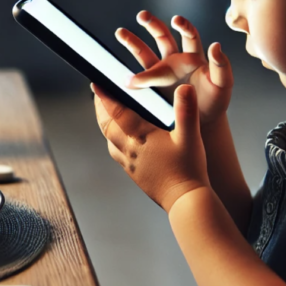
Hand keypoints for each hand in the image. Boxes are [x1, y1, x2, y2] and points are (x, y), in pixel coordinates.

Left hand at [93, 83, 209, 211]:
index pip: (115, 111)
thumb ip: (186, 110)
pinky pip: (116, 152)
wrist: (186, 202)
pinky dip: (113, 139)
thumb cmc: (188, 170)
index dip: (104, 96)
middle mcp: (128, 149)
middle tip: (99, 94)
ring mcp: (129, 162)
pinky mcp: (133, 172)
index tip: (96, 83)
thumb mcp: (190, 136)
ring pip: (109, 139)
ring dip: (106, 123)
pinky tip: (121, 138)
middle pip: (106, 124)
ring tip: (108, 112)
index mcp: (139, 136)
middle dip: (100, 108)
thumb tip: (184, 88)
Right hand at [117, 11, 232, 123]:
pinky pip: (138, 78)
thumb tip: (216, 45)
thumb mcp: (223, 85)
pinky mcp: (152, 86)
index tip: (176, 20)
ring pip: (145, 53)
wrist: (202, 121)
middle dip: (153, 24)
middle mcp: (176, 60)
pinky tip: (120, 72)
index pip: (189, 35)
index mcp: (194, 56)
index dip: (183, 26)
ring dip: (133, 42)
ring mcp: (162, 72)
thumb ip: (222, 66)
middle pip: (163, 37)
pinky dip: (128, 75)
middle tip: (142, 15)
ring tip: (120, 32)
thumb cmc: (214, 101)